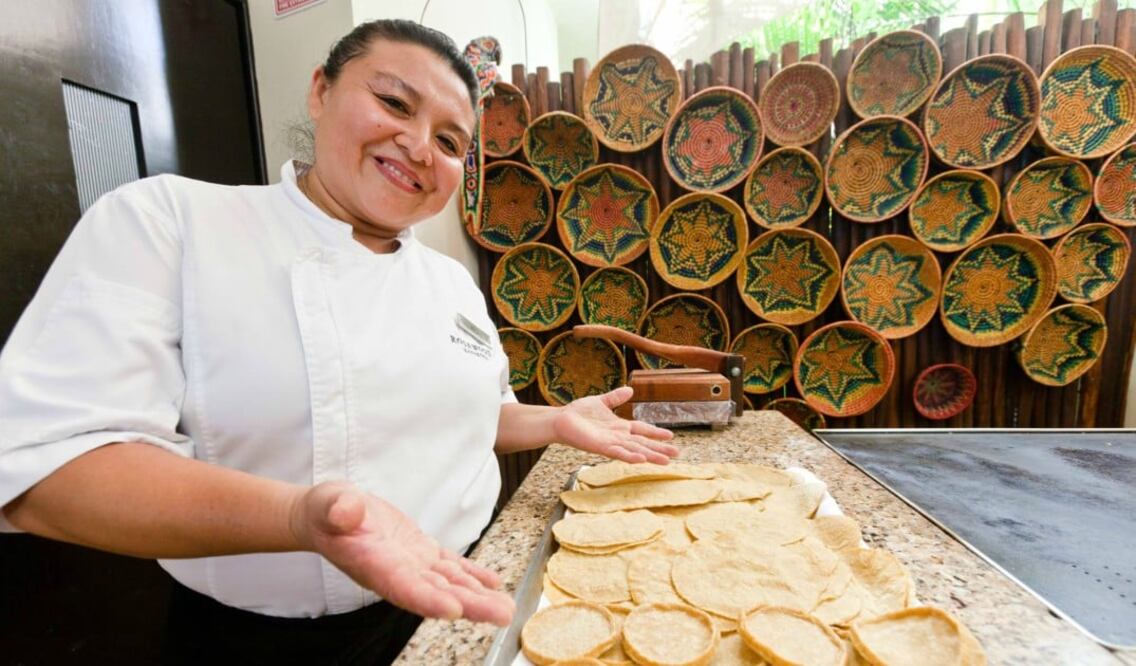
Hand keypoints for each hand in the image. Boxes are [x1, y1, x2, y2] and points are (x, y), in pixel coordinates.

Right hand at [289, 482, 513, 625]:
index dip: (428, 600)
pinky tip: (493, 582)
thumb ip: (337, 511)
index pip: (404, 587)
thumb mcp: (328, 505)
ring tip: (506, 607)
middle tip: (501, 615)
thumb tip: (346, 510)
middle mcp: (398, 571)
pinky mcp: (421, 551)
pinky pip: (450, 565)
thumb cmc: (326, 513)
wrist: (329, 516)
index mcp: (375, 565)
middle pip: (437, 593)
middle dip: (471, 605)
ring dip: (479, 595)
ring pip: (450, 583)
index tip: (453, 609)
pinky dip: (473, 573)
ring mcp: (412, 564)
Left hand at [552, 386, 677, 463]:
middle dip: (659, 449)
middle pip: (642, 443)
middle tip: (676, 454)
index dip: (656, 433)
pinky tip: (641, 459)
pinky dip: (629, 456)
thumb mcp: (601, 401)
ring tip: (665, 461)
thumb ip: (615, 397)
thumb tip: (630, 389)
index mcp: (619, 427)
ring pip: (634, 450)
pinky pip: (617, 452)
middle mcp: (617, 437)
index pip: (642, 430)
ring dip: (649, 455)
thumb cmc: (578, 413)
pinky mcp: (600, 447)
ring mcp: (610, 443)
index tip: (671, 436)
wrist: (561, 419)